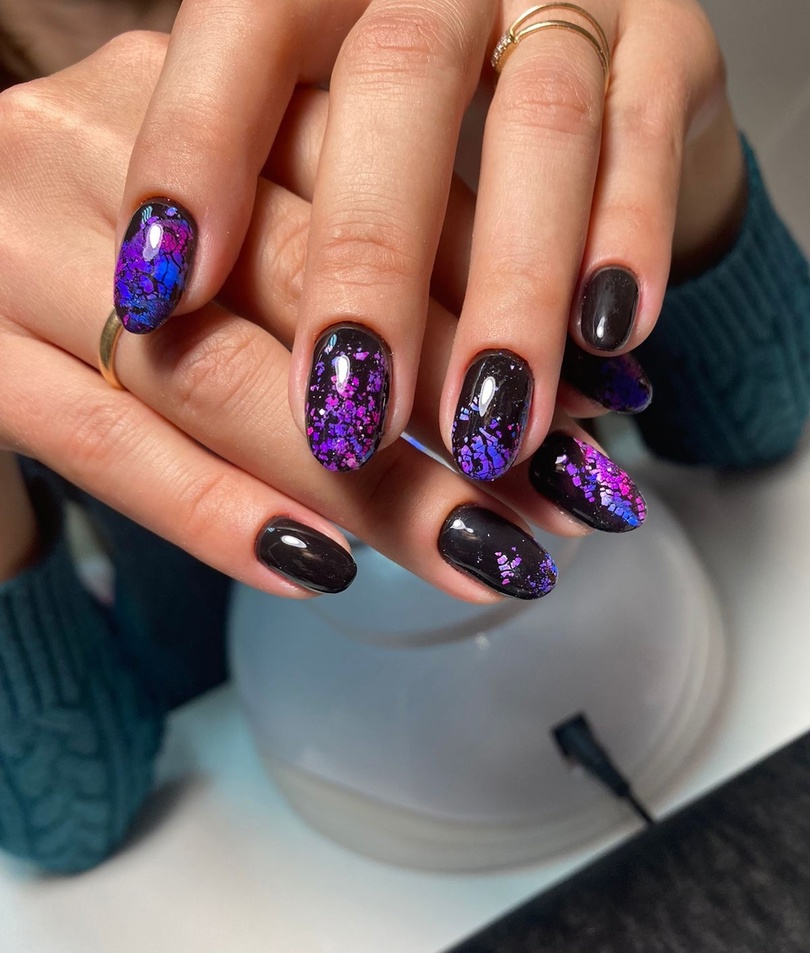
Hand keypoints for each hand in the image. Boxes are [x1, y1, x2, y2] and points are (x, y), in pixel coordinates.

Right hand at [1, 33, 596, 604]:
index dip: (496, 297)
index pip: (371, 190)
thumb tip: (501, 366)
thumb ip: (321, 242)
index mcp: (188, 94)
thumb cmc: (91, 229)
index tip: (608, 390)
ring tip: (489, 554)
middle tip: (577, 494)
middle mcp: (105, 154)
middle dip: (461, 403)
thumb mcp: (215, 196)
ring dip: (368, 481)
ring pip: (220, 377)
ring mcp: (20, 254)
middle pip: (314, 288)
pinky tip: (318, 570)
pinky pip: (102, 444)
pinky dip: (214, 511)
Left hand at [117, 0, 743, 484]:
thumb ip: (267, 226)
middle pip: (398, 81)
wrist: (577, 52)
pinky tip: (608, 340)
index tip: (159, 296)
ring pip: (541, 124)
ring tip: (489, 434)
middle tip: (347, 422)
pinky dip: (630, 242)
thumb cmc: (413, 131)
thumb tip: (178, 349)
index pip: (246, 28)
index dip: (196, 152)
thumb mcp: (324, 146)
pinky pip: (651, 138)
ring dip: (514, 296)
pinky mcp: (671, 43)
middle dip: (371, 268)